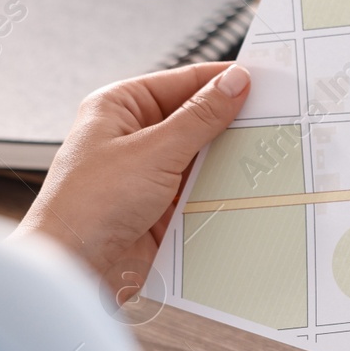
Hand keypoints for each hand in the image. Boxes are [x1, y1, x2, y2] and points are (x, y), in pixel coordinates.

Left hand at [13, 62, 250, 301]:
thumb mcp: (155, 151)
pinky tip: (247, 186)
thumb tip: (234, 82)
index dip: (223, 80)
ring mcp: (149, 171)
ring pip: (203, 154)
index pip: (183, 81)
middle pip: (196, 117)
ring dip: (228, 158)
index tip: (265, 81)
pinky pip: (202, 187)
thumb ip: (201, 116)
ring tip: (265, 153)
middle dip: (232, 122)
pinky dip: (222, 187)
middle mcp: (133, 135)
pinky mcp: (162, 204)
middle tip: (275, 119)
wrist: (74, 270)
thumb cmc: (89, 205)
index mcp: (120, 106)